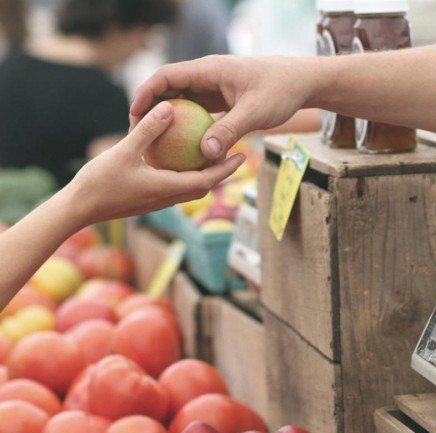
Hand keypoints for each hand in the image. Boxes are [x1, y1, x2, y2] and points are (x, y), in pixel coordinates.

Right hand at [68, 100, 245, 227]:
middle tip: (234, 154)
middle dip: (221, 173)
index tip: (242, 156)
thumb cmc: (100, 182)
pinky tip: (178, 160)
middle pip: (204, 186)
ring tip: (210, 155)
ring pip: (189, 188)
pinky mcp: (148, 200)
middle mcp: (168, 198)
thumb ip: (148, 130)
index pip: (208, 180)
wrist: (80, 209)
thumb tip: (169, 108)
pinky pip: (174, 187)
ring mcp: (158, 201)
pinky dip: (184, 175)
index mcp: (168, 188)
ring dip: (204, 175)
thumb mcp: (124, 150)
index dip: (227, 169)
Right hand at [129, 55, 314, 161]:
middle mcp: (207, 77)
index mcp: (208, 70)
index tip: (134, 116)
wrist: (300, 83)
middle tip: (139, 135)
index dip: (146, 94)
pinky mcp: (221, 100)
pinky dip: (188, 128)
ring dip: (168, 121)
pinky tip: (184, 149)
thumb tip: (205, 154)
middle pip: (168, 90)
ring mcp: (213, 88)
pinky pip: (198, 113)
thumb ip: (229, 131)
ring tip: (155, 144)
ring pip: (182, 102)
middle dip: (151, 110)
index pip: (166, 77)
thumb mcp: (255, 112)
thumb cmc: (280, 91)